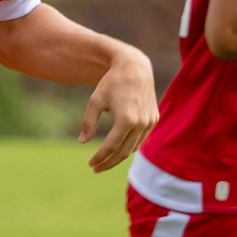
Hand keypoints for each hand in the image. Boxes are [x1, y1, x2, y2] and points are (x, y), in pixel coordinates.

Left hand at [78, 45, 157, 172]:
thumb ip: (89, 123)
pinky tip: (118, 149)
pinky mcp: (154, 119)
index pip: (111, 147)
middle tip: (95, 168)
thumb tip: (82, 142)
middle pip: (123, 152)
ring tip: (104, 160)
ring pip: (133, 148)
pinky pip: (140, 139)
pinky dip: (129, 146)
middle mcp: (141, 123)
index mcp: (126, 119)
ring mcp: (149, 122)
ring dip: (118, 157)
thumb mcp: (95, 101)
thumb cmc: (112, 82)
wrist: (135, 67)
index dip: (100, 157)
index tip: (90, 163)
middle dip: (108, 162)